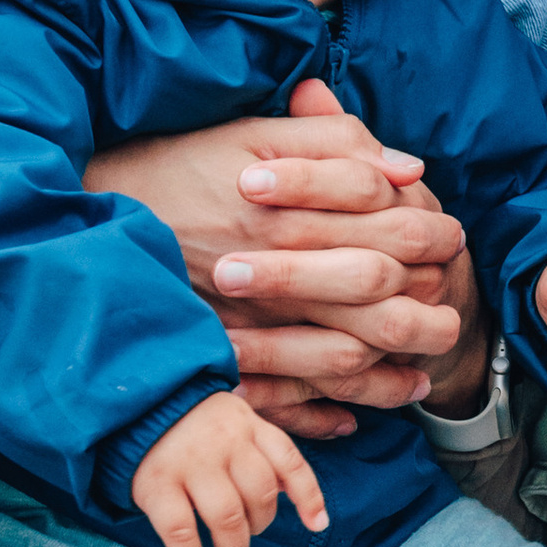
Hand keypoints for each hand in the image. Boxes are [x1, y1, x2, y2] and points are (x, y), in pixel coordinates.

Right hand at [88, 78, 479, 439]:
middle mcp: (280, 269)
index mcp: (296, 208)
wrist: (97, 212)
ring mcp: (253, 321)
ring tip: (420, 367)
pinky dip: (330, 413)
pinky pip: (290, 403)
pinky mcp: (226, 357)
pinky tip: (357, 410)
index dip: (437, 235)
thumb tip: (409, 169)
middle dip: (432, 311)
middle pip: (385, 303)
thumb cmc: (185, 165)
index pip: (397, 227)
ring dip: (394, 370)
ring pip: (348, 360)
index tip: (449, 239)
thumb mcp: (256, 133)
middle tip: (449, 309)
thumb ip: (336, 141)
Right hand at [130, 390, 328, 546]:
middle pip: (260, 496)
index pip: (290, 462)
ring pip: (227, 518)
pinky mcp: (156, 483)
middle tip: (246, 542)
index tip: (318, 525)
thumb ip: (262, 449)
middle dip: (260, 528)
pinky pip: (181, 532)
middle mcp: (224, 441)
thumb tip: (294, 493)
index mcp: (248, 424)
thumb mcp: (233, 420)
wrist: (131, 402)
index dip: (309, 497)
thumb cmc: (190, 420)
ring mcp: (190, 461)